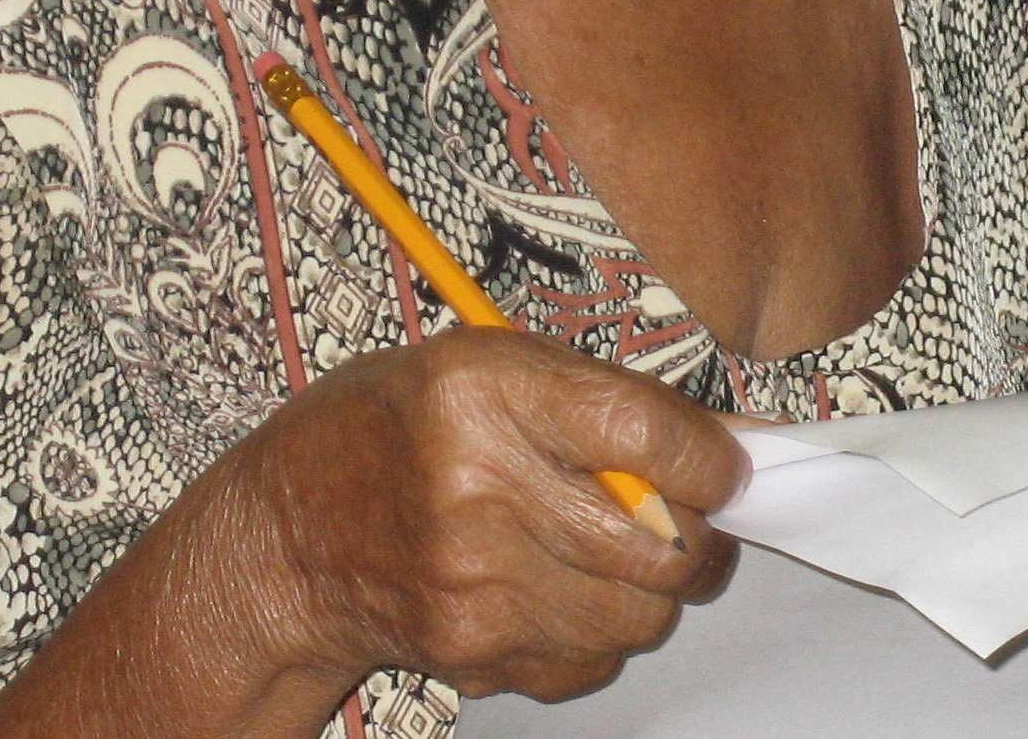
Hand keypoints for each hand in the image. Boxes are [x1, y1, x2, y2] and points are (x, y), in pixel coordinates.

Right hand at [228, 326, 746, 703]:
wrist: (287, 538)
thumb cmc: (398, 428)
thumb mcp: (493, 366)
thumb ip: (612, 399)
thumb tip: (740, 441)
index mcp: (486, 394)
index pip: (643, 433)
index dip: (711, 457)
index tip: (728, 466)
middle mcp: (478, 490)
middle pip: (659, 542)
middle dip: (704, 536)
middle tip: (694, 519)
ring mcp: (474, 584)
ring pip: (638, 614)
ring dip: (653, 589)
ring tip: (620, 552)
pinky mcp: (472, 652)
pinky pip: (591, 661)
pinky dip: (598, 634)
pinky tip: (559, 591)